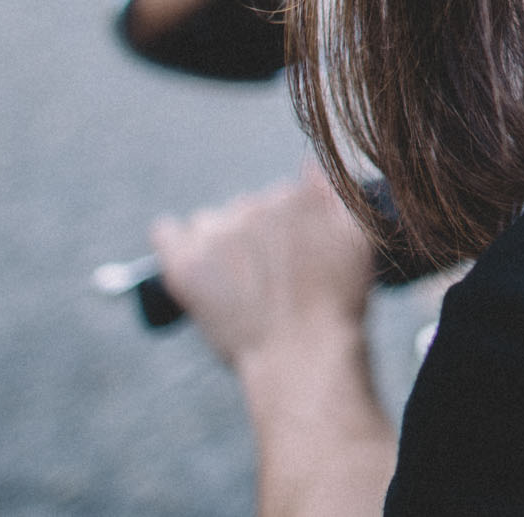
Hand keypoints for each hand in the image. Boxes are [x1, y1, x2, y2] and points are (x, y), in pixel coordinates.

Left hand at [151, 167, 377, 371]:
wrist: (303, 357)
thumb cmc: (336, 306)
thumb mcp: (357, 242)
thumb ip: (337, 196)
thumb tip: (308, 165)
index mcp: (296, 196)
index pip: (284, 196)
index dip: (290, 225)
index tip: (295, 254)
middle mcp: (255, 206)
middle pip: (247, 208)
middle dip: (256, 234)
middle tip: (270, 277)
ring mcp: (218, 234)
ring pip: (208, 221)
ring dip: (218, 239)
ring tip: (236, 282)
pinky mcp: (184, 265)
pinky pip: (166, 232)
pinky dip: (171, 238)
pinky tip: (182, 253)